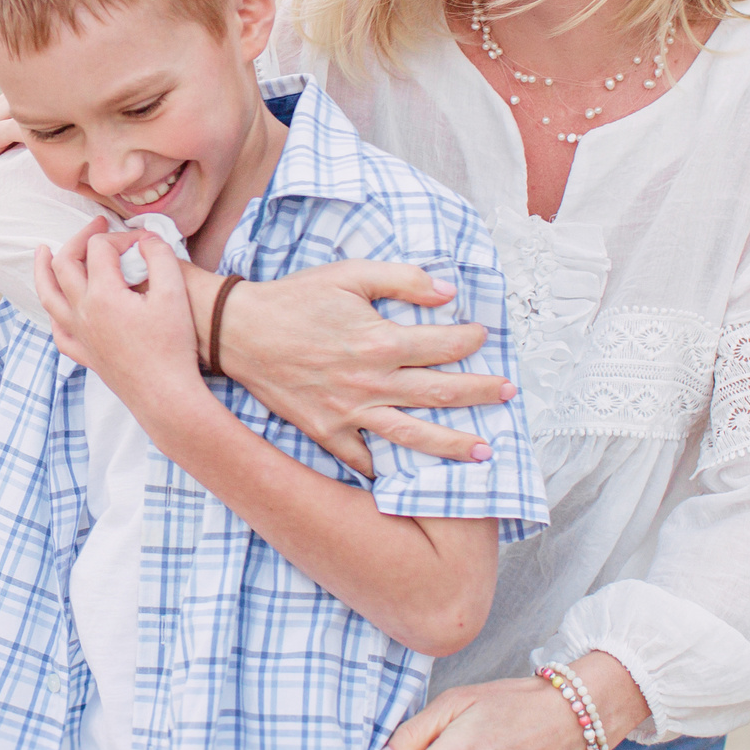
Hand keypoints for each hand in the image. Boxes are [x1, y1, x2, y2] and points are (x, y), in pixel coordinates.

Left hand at [35, 230, 205, 422]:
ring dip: (44, 270)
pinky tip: (57, 306)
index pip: (101, 248)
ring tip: (41, 251)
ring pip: (49, 296)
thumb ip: (160, 256)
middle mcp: (83, 312)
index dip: (122, 236)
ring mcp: (80, 335)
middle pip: (66, 264)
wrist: (166, 396)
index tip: (143, 241)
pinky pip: (58, 330)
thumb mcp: (175, 293)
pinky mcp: (85, 355)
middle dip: (79, 239)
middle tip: (96, 225)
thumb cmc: (173, 346)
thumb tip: (145, 238)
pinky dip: (53, 312)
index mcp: (103, 294)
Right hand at [215, 265, 503, 475]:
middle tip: (509, 394)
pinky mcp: (327, 432)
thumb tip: (449, 291)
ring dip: (453, 446)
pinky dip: (387, 468)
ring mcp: (349, 413)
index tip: (483, 336)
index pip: (443, 346)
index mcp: (380, 340)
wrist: (240, 331)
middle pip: (440, 394)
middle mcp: (371, 382)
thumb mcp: (351, 274)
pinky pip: (364, 458)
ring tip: (485, 453)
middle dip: (481, 394)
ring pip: (413, 436)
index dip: (471, 340)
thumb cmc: (297, 298)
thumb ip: (403, 279)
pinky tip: (411, 475)